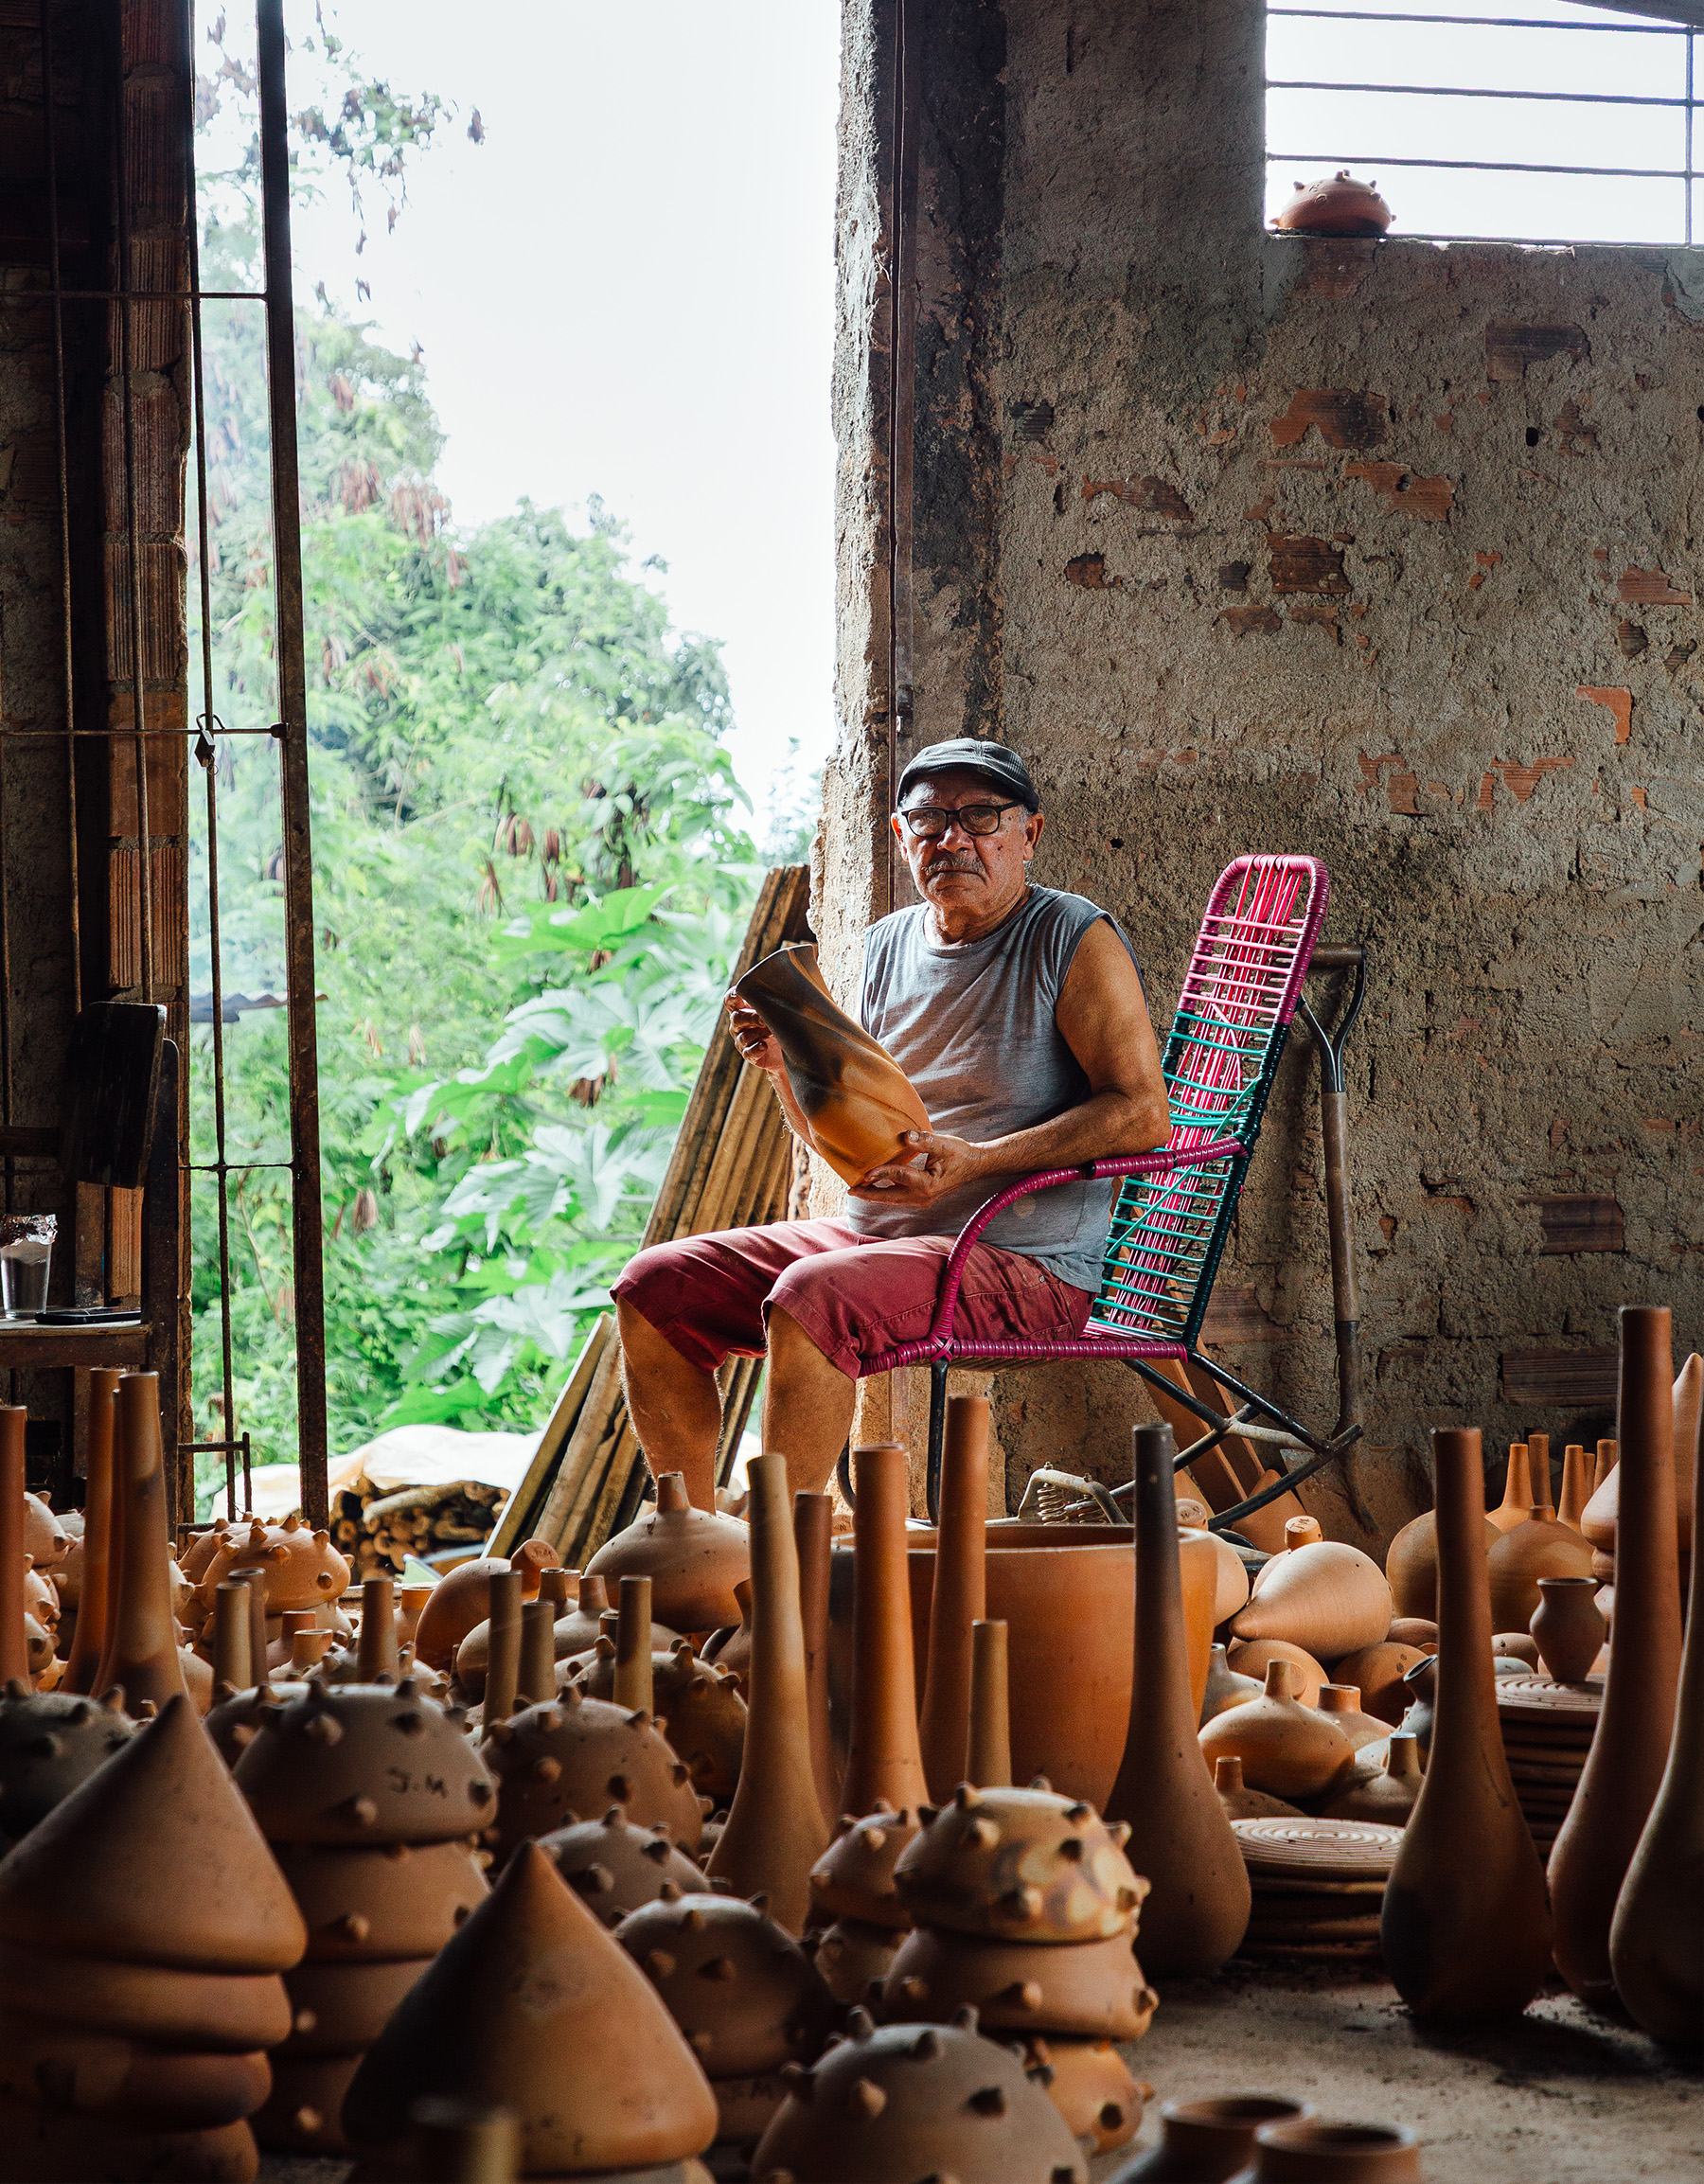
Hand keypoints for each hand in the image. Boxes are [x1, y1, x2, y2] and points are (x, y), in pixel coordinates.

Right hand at [725, 989, 782, 1072]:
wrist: (793, 1048)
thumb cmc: (785, 1022)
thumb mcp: (780, 1008)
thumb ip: (775, 998)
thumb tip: (782, 987)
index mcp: (743, 1009)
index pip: (730, 1001)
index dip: (732, 996)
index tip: (741, 992)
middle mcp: (739, 1025)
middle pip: (736, 1018)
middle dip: (752, 1017)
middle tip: (766, 1018)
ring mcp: (743, 1041)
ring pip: (743, 1036)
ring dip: (759, 1033)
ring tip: (773, 1032)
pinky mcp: (750, 1055)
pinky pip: (748, 1052)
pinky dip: (756, 1049)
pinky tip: (764, 1046)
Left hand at [849, 1129, 985, 1205]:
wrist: (975, 1165)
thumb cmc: (961, 1153)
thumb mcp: (944, 1145)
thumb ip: (925, 1141)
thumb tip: (905, 1136)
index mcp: (927, 1185)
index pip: (897, 1177)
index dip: (880, 1174)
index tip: (863, 1173)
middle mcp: (923, 1197)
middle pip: (889, 1198)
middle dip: (869, 1194)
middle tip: (850, 1190)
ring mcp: (923, 1200)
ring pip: (893, 1199)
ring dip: (876, 1194)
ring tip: (858, 1189)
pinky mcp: (923, 1197)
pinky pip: (899, 1197)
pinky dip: (886, 1192)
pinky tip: (876, 1186)